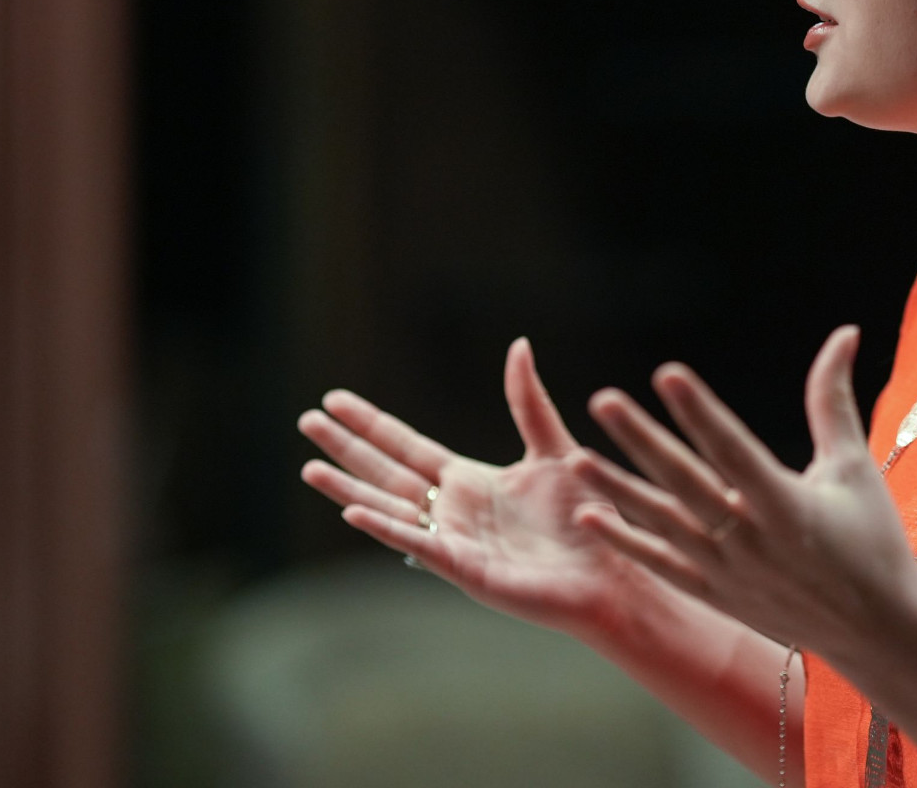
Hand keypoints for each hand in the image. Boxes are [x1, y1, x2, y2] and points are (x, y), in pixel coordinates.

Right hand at [297, 337, 673, 639]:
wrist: (610, 571)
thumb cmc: (588, 517)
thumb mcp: (553, 448)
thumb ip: (528, 402)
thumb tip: (519, 345)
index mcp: (470, 481)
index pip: (408, 447)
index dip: (372, 424)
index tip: (335, 400)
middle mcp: (452, 510)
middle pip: (386, 472)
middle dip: (346, 448)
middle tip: (305, 420)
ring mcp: (452, 540)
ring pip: (388, 508)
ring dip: (348, 488)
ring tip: (308, 468)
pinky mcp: (463, 568)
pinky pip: (416, 544)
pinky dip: (385, 527)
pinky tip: (352, 512)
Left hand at [566, 325, 916, 658]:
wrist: (875, 632)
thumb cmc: (871, 540)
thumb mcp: (853, 467)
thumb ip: (833, 400)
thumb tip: (844, 333)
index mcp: (787, 504)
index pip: (733, 448)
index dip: (701, 410)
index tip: (669, 373)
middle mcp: (751, 539)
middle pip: (685, 481)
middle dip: (641, 439)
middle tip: (602, 401)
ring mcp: (728, 571)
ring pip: (661, 523)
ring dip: (617, 489)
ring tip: (575, 459)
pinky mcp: (716, 594)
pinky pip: (661, 565)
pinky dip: (626, 542)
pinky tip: (588, 516)